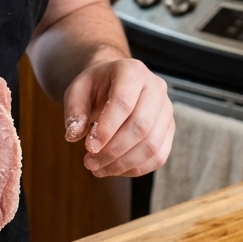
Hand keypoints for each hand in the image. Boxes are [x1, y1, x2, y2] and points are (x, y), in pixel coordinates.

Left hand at [63, 58, 173, 176]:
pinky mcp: (169, 129)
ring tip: (98, 169)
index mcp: (132, 71)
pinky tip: (115, 169)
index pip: (123, 102)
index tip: (88, 148)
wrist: (115, 83)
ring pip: (152, 145)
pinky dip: (136, 168)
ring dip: (123, 163)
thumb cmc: (95, 87)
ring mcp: (166, 109)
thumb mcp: (77, 91)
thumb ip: (74, 111)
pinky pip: (158, 156)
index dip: (107, 129)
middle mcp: (156, 87)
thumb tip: (73, 135)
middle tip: (89, 163)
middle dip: (113, 151)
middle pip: (141, 126)